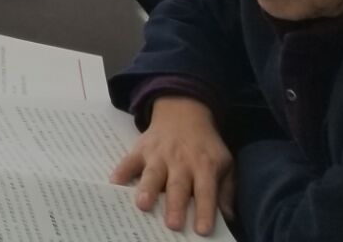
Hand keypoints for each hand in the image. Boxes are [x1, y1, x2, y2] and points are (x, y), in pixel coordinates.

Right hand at [111, 96, 233, 234]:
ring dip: (147, 188)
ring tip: (143, 204)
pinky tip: (115, 182)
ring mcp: (159, 154)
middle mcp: (181, 161)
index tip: (202, 230)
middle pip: (178, 186)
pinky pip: (129, 160)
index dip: (205, 211)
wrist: (183, 112)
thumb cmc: (205, 146)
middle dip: (175, 205)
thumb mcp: (224, 163)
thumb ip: (226, 191)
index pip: (206, 192)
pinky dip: (122, 170)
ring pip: (153, 173)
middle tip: (172, 224)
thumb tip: (228, 218)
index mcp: (205, 166)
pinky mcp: (141, 148)